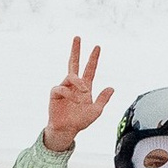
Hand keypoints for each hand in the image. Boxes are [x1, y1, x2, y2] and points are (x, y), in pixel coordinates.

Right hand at [43, 38, 115, 153]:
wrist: (67, 130)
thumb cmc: (80, 120)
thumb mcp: (96, 111)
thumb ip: (103, 99)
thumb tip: (112, 87)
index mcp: (85, 87)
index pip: (89, 69)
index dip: (93, 58)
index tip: (97, 47)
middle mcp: (74, 84)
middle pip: (73, 63)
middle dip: (76, 50)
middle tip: (77, 37)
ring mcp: (64, 87)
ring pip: (71, 76)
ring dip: (79, 83)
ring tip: (85, 91)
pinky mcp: (55, 94)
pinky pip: (61, 88)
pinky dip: (69, 93)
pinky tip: (75, 99)